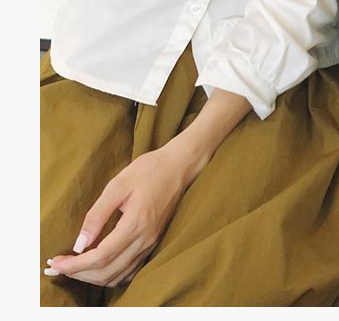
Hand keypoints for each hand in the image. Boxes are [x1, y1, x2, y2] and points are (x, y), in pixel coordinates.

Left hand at [44, 146, 188, 287]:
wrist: (179, 166)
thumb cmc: (149, 170)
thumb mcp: (118, 184)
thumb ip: (97, 214)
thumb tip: (80, 243)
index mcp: (136, 224)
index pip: (100, 256)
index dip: (75, 264)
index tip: (55, 263)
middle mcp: (145, 239)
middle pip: (106, 272)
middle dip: (78, 274)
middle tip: (57, 266)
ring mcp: (150, 244)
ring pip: (117, 275)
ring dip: (92, 277)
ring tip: (73, 267)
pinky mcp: (153, 243)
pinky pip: (129, 271)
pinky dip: (109, 275)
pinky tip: (97, 266)